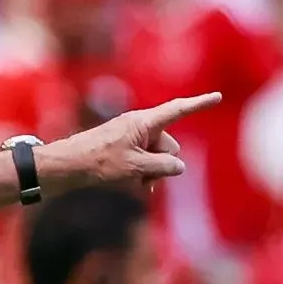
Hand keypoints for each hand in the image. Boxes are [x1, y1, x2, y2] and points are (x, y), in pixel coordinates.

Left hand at [35, 93, 220, 196]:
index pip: (177, 110)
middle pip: (169, 144)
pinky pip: (144, 160)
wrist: (65, 167)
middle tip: (147, 178)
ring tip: (138, 185)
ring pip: (157, 156)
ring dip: (154, 172)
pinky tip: (138, 187)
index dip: (199, 104)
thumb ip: (162, 166)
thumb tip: (178, 166)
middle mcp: (139, 126)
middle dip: (165, 162)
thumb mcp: (134, 167)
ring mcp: (130, 138)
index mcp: (143, 122)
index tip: (218, 97)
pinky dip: (145, 172)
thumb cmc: (97, 163)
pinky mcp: (122, 149)